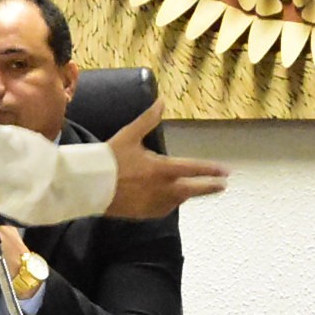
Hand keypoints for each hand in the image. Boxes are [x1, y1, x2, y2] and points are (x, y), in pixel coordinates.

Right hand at [99, 94, 227, 218]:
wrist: (89, 186)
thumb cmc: (109, 159)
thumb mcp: (129, 135)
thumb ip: (148, 119)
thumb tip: (162, 101)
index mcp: (161, 168)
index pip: (193, 169)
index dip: (211, 170)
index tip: (225, 172)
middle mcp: (162, 188)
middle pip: (193, 189)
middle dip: (209, 187)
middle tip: (222, 186)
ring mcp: (154, 203)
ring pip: (179, 199)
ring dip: (187, 194)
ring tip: (193, 189)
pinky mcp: (144, 213)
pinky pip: (164, 209)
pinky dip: (170, 202)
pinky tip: (170, 199)